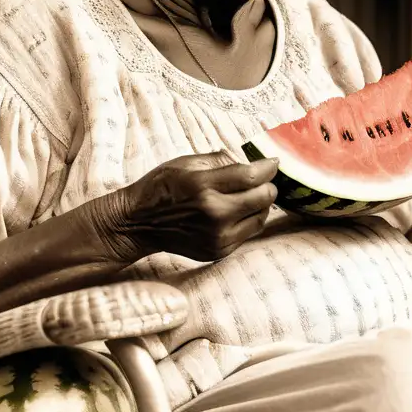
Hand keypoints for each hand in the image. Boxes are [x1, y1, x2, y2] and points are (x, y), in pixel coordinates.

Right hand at [89, 151, 279, 263]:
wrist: (138, 224)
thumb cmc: (160, 188)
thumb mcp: (184, 163)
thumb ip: (220, 160)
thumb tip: (249, 161)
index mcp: (202, 186)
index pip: (250, 177)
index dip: (268, 168)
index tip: (273, 162)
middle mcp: (213, 214)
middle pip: (263, 198)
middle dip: (267, 185)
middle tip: (261, 180)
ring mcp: (218, 237)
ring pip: (261, 217)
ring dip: (260, 204)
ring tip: (246, 196)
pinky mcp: (219, 251)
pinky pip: (249, 232)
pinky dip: (248, 219)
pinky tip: (235, 211)